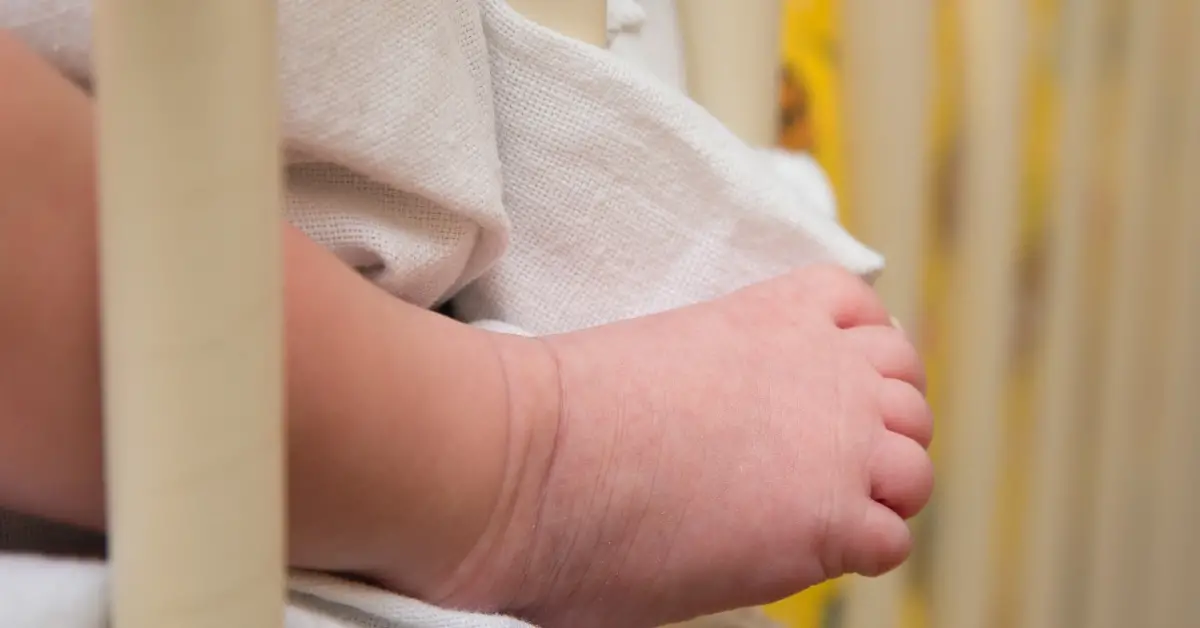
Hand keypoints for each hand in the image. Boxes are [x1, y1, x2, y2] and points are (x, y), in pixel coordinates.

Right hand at [436, 265, 934, 627]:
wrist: (535, 458)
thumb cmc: (571, 412)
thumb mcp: (673, 353)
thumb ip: (734, 374)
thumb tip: (737, 427)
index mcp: (780, 313)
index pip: (870, 317)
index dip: (861, 360)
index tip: (830, 393)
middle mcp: (827, 370)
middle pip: (908, 394)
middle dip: (877, 430)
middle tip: (821, 465)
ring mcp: (837, 445)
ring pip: (914, 470)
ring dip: (876, 494)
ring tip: (813, 513)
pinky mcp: (828, 522)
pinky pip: (889, 542)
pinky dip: (854, 553)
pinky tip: (794, 551)